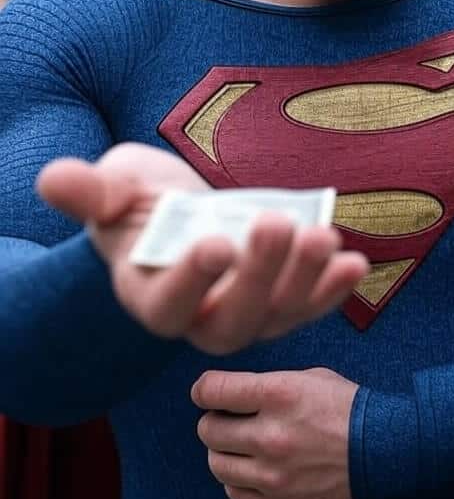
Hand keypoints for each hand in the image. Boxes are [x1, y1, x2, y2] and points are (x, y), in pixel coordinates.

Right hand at [36, 143, 368, 353]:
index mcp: (147, 296)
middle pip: (230, 320)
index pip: (167, 305)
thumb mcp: (111, 187)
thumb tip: (54, 178)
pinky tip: (354, 262)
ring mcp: (242, 314)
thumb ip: (89, 191)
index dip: (191, 280)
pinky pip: (306, 306)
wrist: (176, 212)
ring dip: (305, 283)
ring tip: (326, 240)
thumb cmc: (136, 201)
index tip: (216, 242)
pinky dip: (331, 289)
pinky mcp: (277, 302)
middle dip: (260, 275)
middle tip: (279, 223)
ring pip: (275, 318)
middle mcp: (197, 318)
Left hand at [193, 367, 358, 498]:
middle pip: (208, 430)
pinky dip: (238, 478)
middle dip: (214, 420)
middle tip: (228, 418)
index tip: (207, 392)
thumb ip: (267, 385)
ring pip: (217, 464)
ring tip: (241, 444)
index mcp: (278, 394)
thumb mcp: (309, 377)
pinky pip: (235, 492)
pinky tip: (254, 467)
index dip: (204, 390)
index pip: (212, 391)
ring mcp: (273, 474)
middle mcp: (271, 435)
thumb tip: (231, 393)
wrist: (384, 449)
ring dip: (224, 451)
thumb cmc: (348, 408)